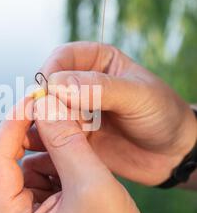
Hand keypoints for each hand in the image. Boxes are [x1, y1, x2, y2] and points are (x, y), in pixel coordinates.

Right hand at [32, 42, 196, 185]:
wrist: (173, 154)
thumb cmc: (163, 115)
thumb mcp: (138, 96)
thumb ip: (100, 88)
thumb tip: (58, 85)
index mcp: (97, 61)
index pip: (63, 58)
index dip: (52, 71)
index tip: (49, 90)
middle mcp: (81, 85)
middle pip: (48, 86)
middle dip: (41, 101)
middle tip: (39, 117)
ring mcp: (75, 112)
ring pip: (45, 112)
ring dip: (39, 123)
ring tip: (42, 137)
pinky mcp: (73, 137)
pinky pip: (50, 136)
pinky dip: (44, 142)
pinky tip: (47, 150)